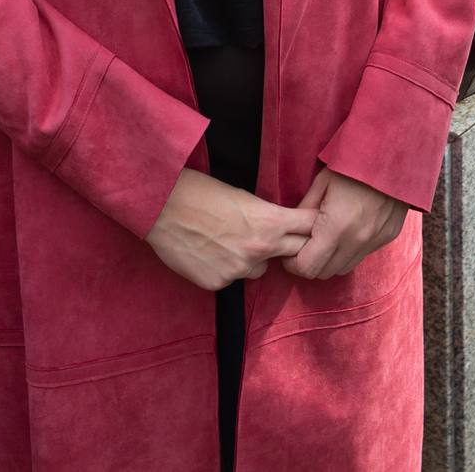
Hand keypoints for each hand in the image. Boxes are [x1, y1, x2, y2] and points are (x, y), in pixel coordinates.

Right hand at [146, 168, 317, 290]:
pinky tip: (207, 252)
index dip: (314, 225)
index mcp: (270, 221)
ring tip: (226, 242)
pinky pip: (232, 279)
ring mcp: (239, 270)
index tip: (314, 225)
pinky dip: (225, 269)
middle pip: (297, 253)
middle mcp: (261, 249)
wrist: (161, 206)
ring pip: (260, 270)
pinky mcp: (218, 283)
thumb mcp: (243, 196)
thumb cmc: (200, 192)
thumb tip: (277, 227)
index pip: (311, 227)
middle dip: (291, 246)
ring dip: (253, 260)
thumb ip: (265, 217)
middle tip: (277, 238)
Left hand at [284, 167, 408, 279]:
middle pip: (325, 273)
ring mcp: (375, 241)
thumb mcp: (322, 182)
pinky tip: (349, 230)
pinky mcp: (388, 236)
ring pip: (344, 267)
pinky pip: (363, 254)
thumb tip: (293, 228)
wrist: (394, 155)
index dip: (294, 263)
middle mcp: (357, 241)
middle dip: (311, 263)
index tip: (290, 253)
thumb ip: (305, 209)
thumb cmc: (354, 165)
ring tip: (327, 238)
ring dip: (332, 259)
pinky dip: (351, 249)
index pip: (307, 267)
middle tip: (306, 246)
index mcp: (336, 228)